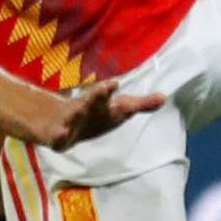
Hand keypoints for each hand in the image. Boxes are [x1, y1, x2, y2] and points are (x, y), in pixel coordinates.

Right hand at [34, 80, 164, 150]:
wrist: (56, 122)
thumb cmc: (95, 114)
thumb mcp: (118, 109)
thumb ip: (141, 104)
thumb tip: (164, 98)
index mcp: (99, 102)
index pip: (105, 94)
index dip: (108, 89)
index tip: (114, 83)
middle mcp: (84, 108)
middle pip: (90, 101)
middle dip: (98, 95)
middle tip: (106, 87)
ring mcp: (69, 121)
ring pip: (72, 116)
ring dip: (76, 113)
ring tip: (79, 109)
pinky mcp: (57, 136)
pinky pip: (57, 137)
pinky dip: (59, 136)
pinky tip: (62, 136)